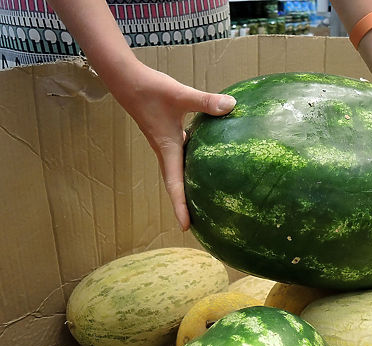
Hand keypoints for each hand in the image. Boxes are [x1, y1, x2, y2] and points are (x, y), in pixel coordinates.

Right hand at [111, 62, 235, 230]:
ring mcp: (166, 145)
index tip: (186, 227)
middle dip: (183, 205)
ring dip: (186, 188)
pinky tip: (205, 163)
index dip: (179, 206)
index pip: (174, 184)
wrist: (127, 80)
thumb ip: (205, 101)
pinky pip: (181, 158)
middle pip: (174, 185)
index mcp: (168, 149)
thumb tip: (232, 105)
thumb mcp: (180, 95)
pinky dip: (191, 167)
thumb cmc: (151, 89)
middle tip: (195, 225)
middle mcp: (166, 152)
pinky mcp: (168, 135)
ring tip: (201, 202)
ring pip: (177, 173)